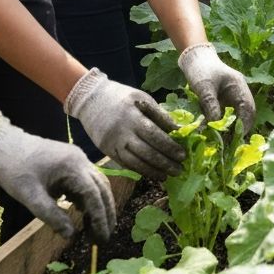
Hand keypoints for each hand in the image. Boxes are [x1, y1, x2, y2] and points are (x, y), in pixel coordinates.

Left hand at [0, 109, 116, 243]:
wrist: (4, 144)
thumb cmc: (14, 170)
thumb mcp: (30, 197)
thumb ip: (52, 216)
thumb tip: (72, 235)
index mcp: (73, 167)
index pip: (94, 194)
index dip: (100, 217)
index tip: (102, 237)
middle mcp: (81, 160)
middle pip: (102, 188)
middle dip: (106, 212)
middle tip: (104, 237)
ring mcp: (78, 159)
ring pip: (96, 183)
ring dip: (99, 205)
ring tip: (96, 227)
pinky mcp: (71, 161)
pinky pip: (86, 180)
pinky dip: (88, 197)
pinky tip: (81, 210)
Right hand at [65, 69, 185, 180]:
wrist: (90, 99)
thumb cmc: (121, 97)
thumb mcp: (141, 98)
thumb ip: (159, 114)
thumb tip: (177, 130)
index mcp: (133, 117)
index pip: (155, 135)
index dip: (169, 147)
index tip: (182, 155)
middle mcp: (122, 133)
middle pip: (146, 152)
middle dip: (165, 162)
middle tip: (180, 169)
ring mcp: (113, 144)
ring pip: (135, 162)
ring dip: (153, 171)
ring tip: (167, 176)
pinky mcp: (107, 151)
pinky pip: (125, 164)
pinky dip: (139, 170)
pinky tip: (151, 173)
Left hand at [179, 42, 255, 130]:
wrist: (193, 58)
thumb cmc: (200, 70)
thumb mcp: (204, 87)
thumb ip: (210, 104)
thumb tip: (215, 124)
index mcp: (238, 87)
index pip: (248, 108)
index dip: (244, 123)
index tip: (237, 136)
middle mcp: (239, 92)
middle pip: (246, 113)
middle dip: (239, 127)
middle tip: (230, 142)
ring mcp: (231, 96)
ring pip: (236, 115)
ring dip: (230, 126)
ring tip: (221, 138)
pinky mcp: (223, 100)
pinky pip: (226, 114)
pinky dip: (221, 122)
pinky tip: (211, 129)